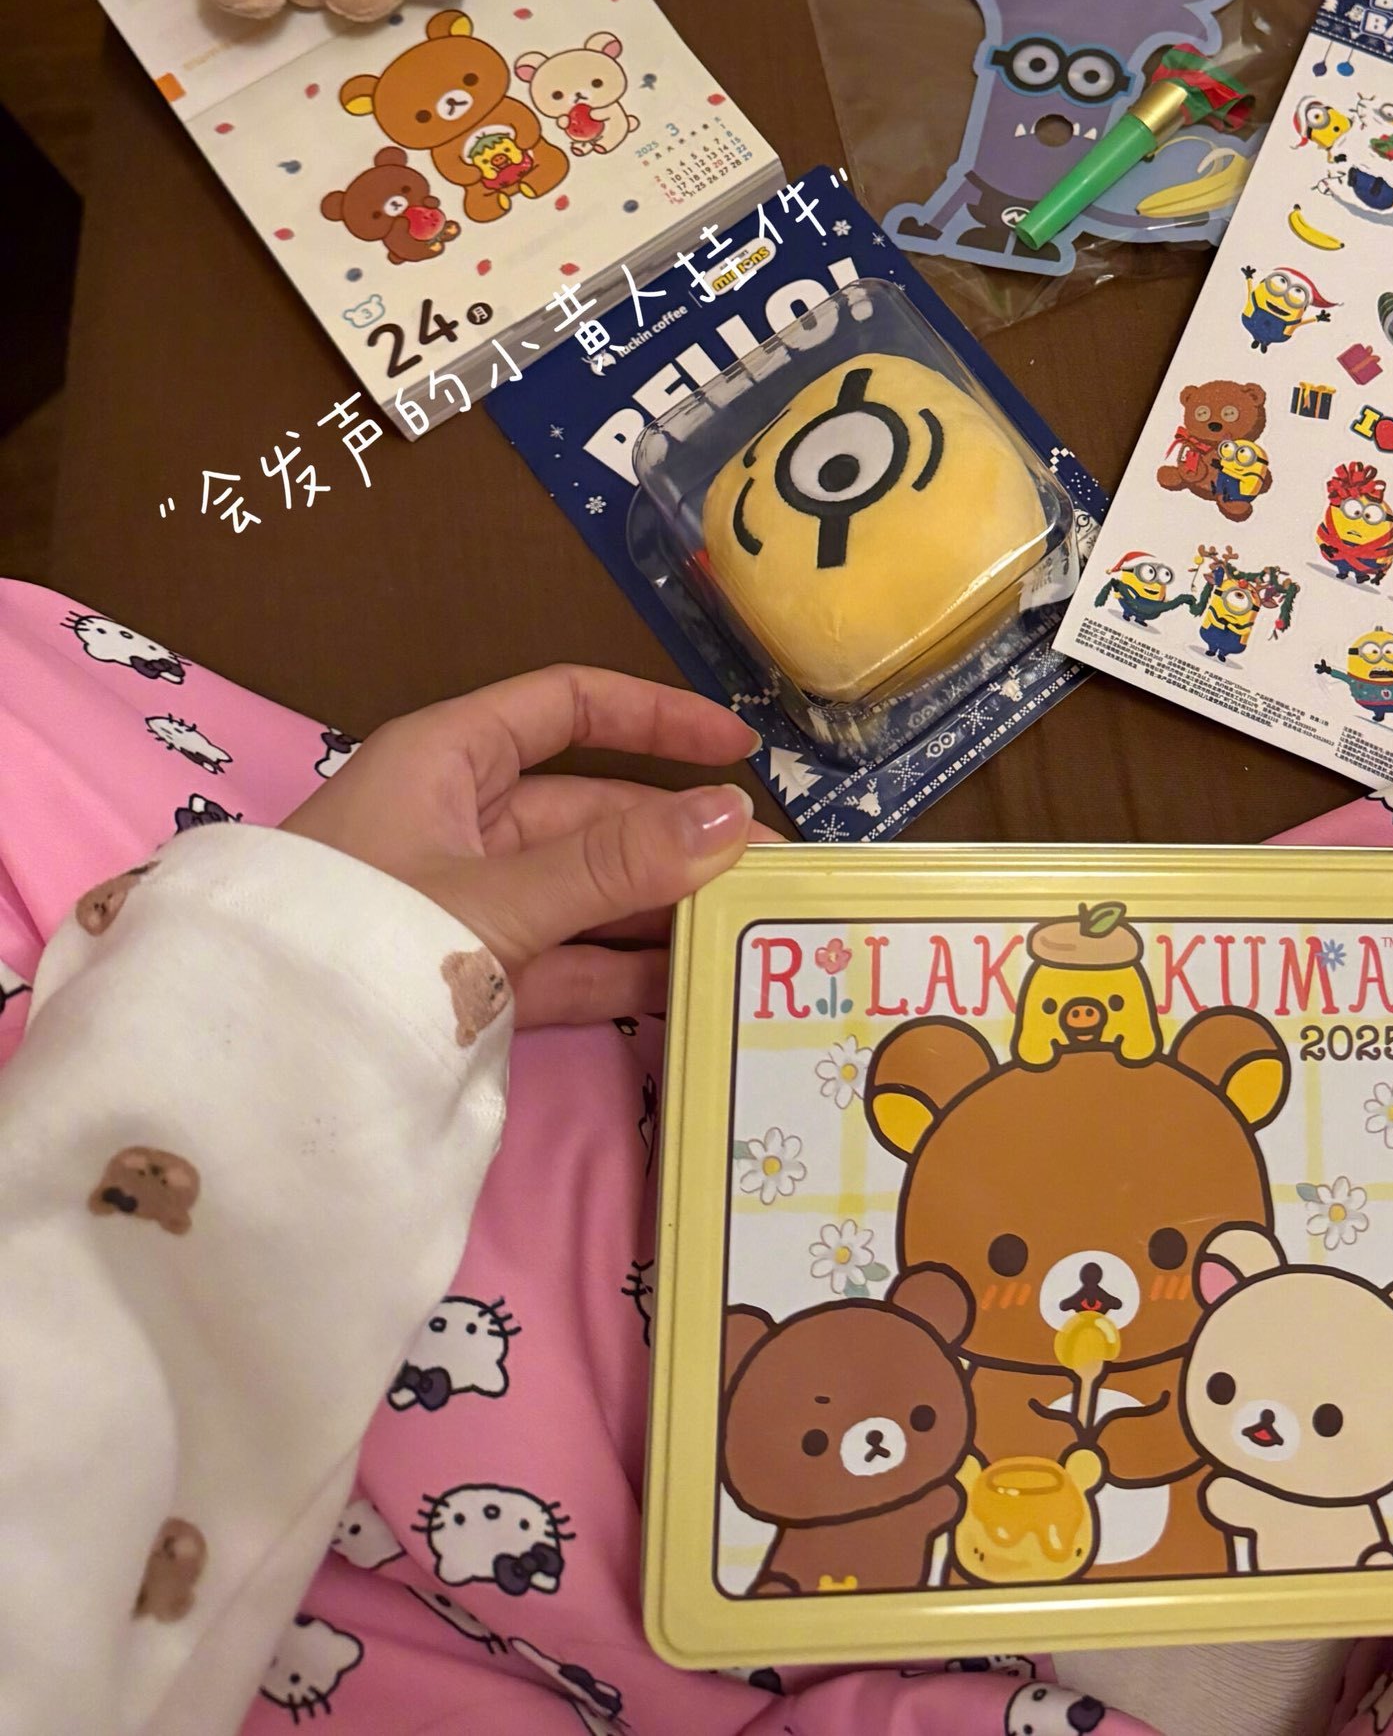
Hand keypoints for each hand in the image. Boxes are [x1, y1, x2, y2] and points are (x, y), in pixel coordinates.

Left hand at [285, 665, 755, 1025]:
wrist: (240, 1066)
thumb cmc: (360, 939)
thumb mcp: (497, 898)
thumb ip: (617, 864)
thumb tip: (735, 818)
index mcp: (448, 759)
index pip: (568, 707)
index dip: (654, 717)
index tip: (737, 749)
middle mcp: (458, 820)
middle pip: (589, 810)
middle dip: (678, 837)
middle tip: (771, 873)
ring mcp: (462, 904)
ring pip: (582, 891)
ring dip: (659, 910)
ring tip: (749, 931)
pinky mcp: (464, 980)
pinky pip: (559, 961)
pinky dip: (618, 973)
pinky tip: (688, 986)